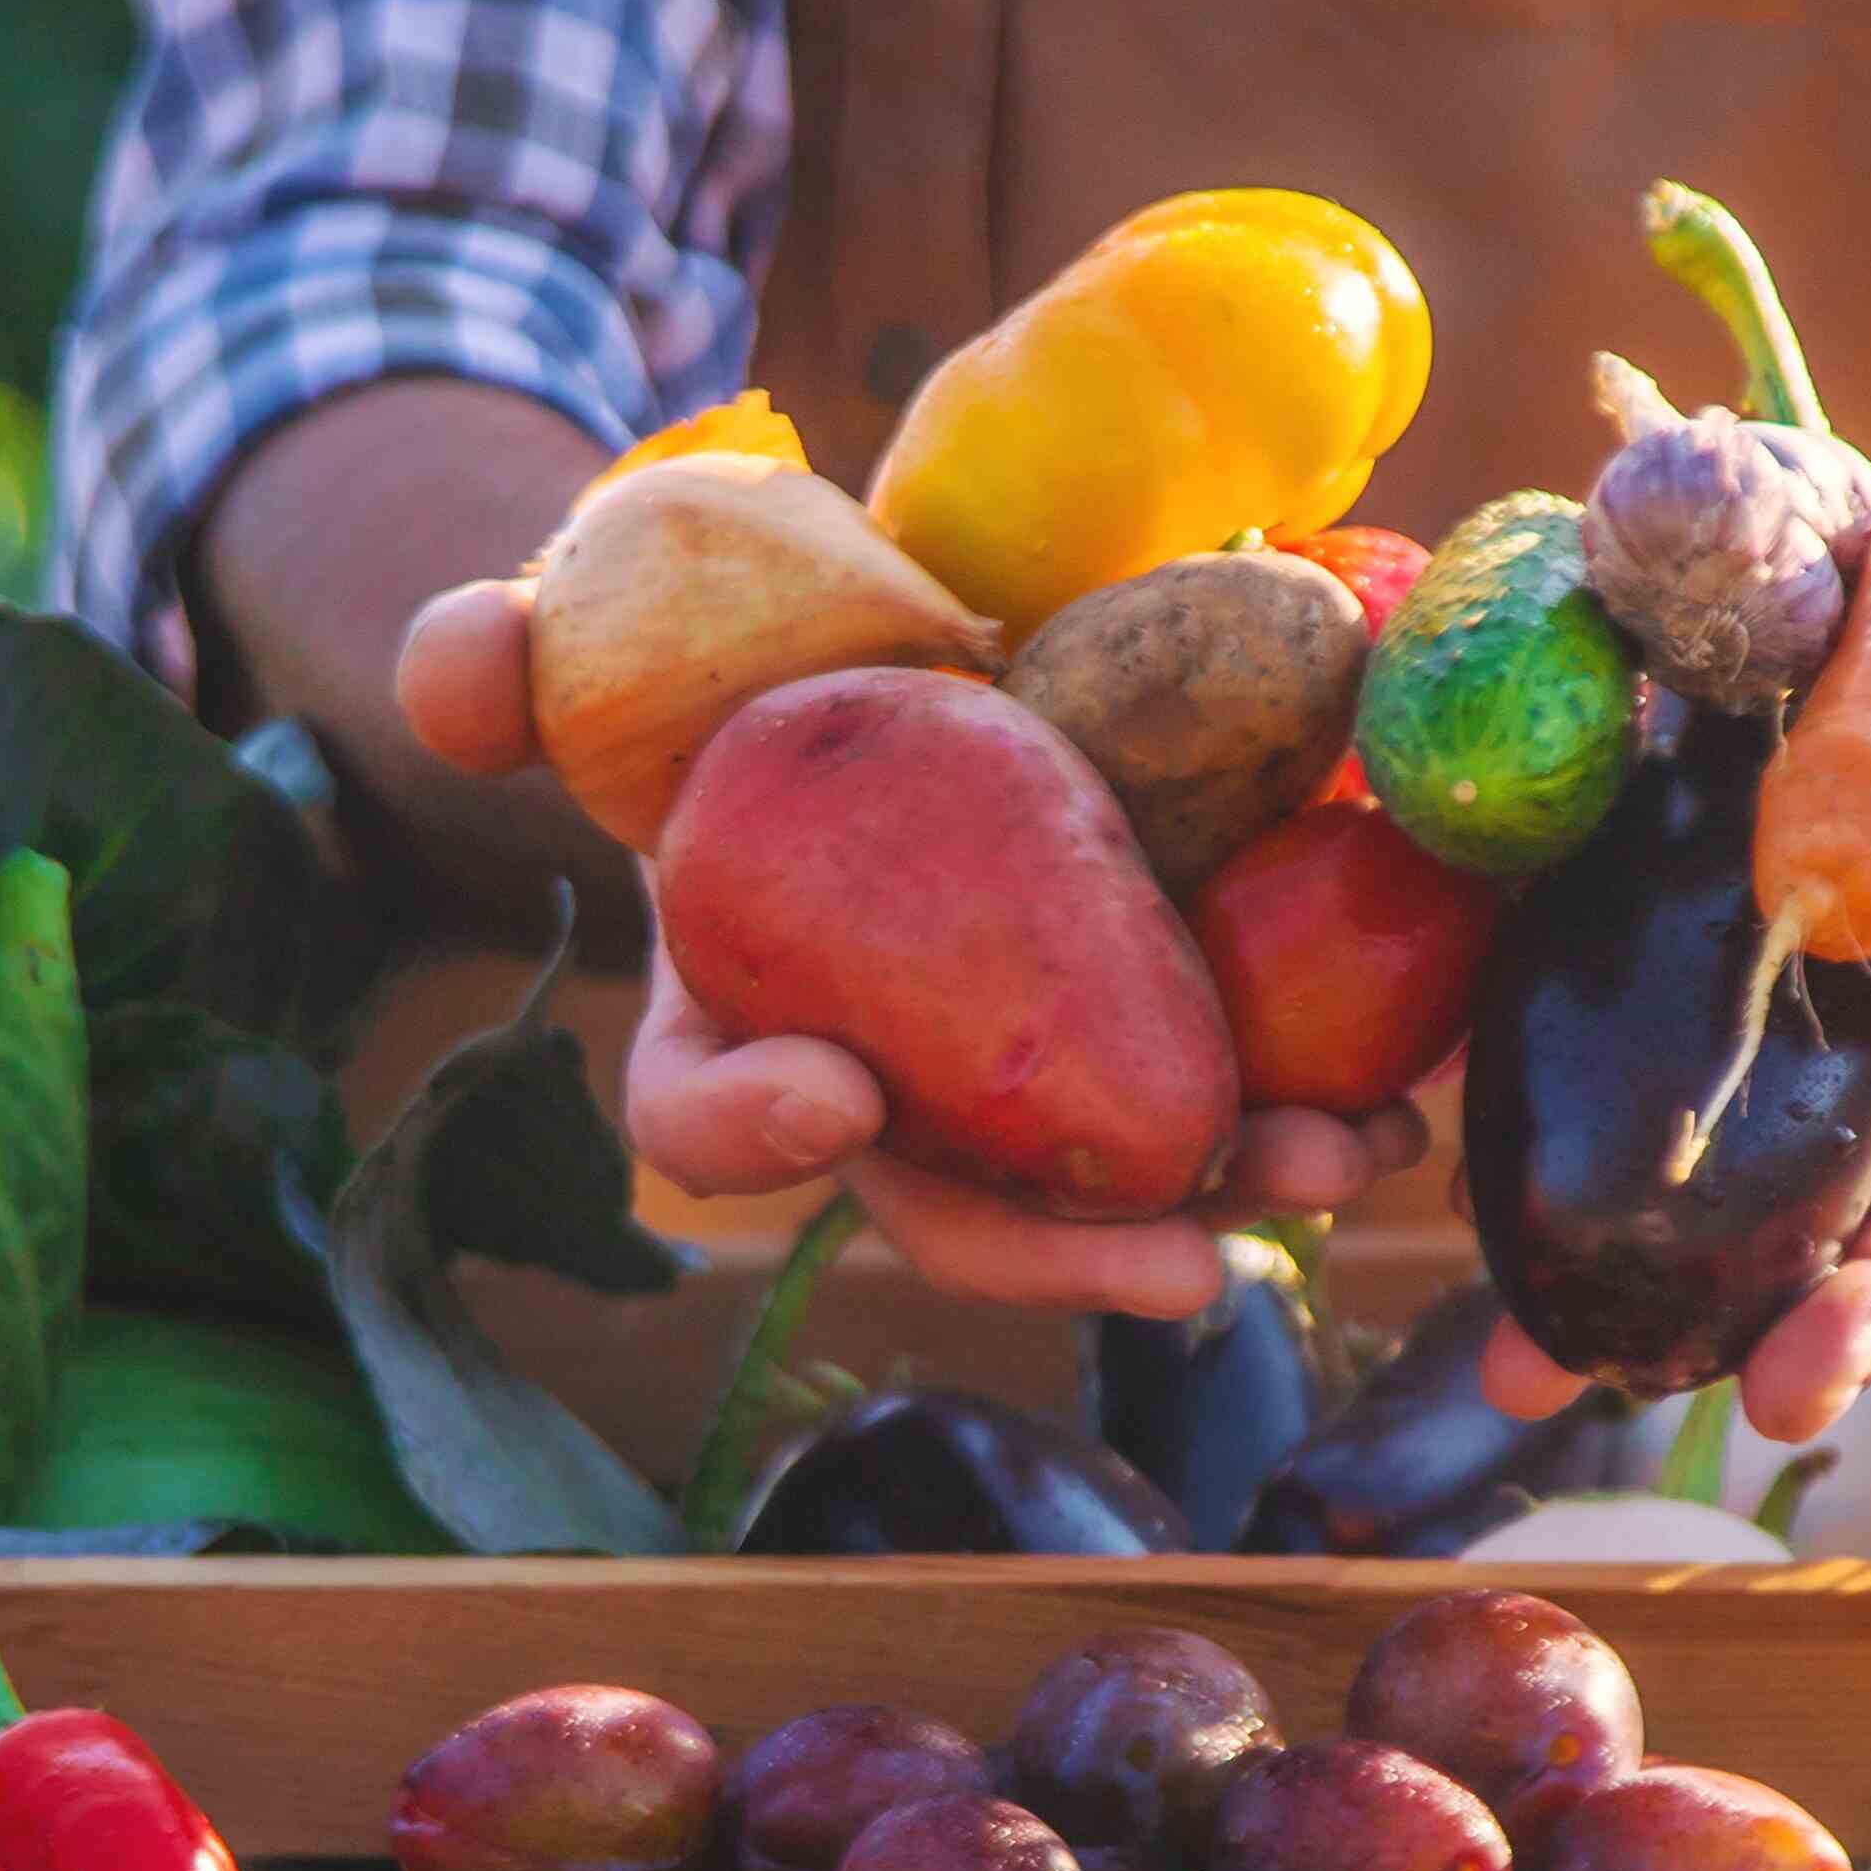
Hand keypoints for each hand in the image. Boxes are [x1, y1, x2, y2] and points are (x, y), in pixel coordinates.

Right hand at [395, 575, 1424, 1317]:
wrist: (886, 613)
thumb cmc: (718, 647)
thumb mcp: (600, 628)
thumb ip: (505, 657)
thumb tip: (461, 672)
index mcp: (733, 1016)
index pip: (708, 1119)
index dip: (755, 1131)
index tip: (834, 1094)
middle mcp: (884, 1079)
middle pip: (958, 1209)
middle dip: (1073, 1245)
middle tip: (1183, 1257)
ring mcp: (1020, 1064)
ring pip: (1116, 1172)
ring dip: (1239, 1189)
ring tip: (1346, 1165)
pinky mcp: (1138, 1014)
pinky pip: (1225, 1082)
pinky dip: (1318, 1092)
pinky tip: (1409, 1090)